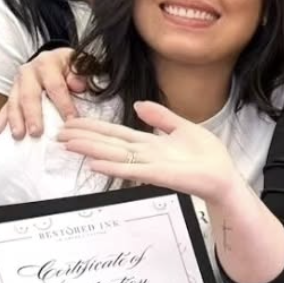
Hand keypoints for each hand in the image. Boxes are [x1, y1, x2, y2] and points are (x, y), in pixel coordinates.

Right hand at [0, 49, 82, 137]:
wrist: (53, 59)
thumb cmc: (68, 66)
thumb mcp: (77, 64)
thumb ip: (79, 74)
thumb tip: (76, 85)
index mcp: (47, 64)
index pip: (56, 86)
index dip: (64, 104)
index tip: (71, 121)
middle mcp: (29, 72)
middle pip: (29, 95)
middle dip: (32, 115)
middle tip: (36, 132)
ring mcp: (18, 82)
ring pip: (14, 102)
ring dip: (15, 120)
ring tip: (18, 135)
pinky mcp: (13, 92)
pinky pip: (5, 106)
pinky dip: (1, 119)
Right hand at [56, 100, 240, 200]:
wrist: (224, 177)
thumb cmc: (208, 157)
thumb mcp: (183, 127)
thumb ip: (160, 117)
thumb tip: (138, 105)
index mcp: (150, 144)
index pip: (115, 134)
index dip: (93, 128)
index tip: (72, 123)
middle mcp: (145, 155)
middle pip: (108, 144)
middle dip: (84, 138)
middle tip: (58, 134)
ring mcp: (151, 165)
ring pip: (114, 156)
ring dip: (91, 150)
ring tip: (68, 145)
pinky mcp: (161, 175)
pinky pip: (133, 170)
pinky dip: (114, 167)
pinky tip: (95, 163)